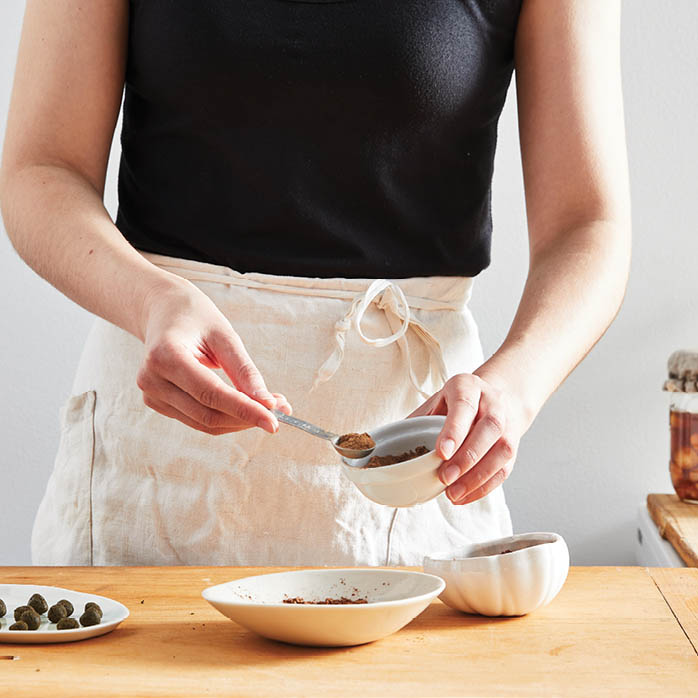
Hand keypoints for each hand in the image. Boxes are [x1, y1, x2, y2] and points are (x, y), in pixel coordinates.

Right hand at [136, 276, 290, 434]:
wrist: (164, 311)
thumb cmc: (195, 317)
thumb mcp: (224, 336)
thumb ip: (244, 371)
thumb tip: (267, 403)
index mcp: (165, 356)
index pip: (211, 394)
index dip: (244, 410)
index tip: (274, 420)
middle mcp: (151, 379)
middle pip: (207, 414)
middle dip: (247, 417)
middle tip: (280, 409)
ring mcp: (151, 394)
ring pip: (204, 423)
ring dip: (239, 420)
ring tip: (267, 406)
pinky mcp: (157, 403)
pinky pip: (197, 420)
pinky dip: (225, 418)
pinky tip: (242, 406)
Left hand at [408, 372, 526, 504]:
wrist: (495, 397)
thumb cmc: (456, 403)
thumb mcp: (435, 402)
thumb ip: (416, 422)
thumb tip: (381, 447)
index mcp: (468, 386)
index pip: (464, 406)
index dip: (454, 430)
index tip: (442, 453)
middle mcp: (493, 402)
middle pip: (488, 428)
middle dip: (467, 456)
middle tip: (445, 477)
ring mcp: (508, 423)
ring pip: (502, 450)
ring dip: (478, 476)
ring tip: (453, 493)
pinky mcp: (514, 445)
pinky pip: (505, 468)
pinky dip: (485, 486)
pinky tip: (465, 496)